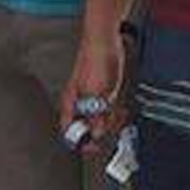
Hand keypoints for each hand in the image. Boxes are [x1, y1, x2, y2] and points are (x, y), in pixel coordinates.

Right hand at [60, 23, 125, 148]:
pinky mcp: (104, 92)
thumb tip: (96, 133)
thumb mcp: (95, 93)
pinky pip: (108, 109)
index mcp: (71, 103)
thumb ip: (95, 115)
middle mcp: (80, 103)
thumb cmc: (94, 62)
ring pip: (99, 119)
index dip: (79, 140)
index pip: (69, 129)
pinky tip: (120, 111)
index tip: (91, 147)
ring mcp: (92, 97)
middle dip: (99, 131)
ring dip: (109, 122)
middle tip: (109, 130)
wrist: (105, 42)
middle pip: (86, 126)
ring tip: (117, 118)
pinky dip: (115, 113)